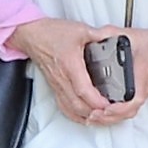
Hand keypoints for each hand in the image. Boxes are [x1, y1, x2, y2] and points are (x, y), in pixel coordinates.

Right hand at [8, 17, 125, 123]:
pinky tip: (85, 116)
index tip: (109, 105)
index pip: (83, 90)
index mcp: (70, 65)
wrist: (32, 35)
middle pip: (78, 105)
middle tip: (111, 114)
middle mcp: (63, 79)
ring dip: (86, 116)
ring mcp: (58, 85)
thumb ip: (99, 34)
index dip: (96, 101)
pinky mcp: (55, 87)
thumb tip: (115, 36)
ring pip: (71, 109)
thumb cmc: (52, 33)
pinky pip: (64, 107)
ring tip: (101, 117)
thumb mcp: (80, 30)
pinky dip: (75, 115)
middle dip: (95, 113)